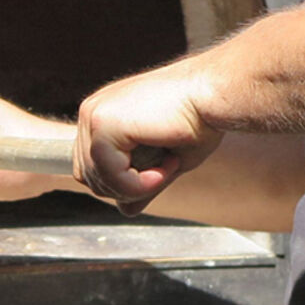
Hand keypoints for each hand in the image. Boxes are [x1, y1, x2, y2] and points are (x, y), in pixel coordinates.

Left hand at [75, 59, 222, 215]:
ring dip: (138, 186)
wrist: (214, 94)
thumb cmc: (198, 119)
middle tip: (165, 169)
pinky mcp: (103, 123)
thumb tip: (125, 210)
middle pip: (89, 177)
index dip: (122, 182)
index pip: (90, 167)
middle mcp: (93, 112)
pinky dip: (139, 183)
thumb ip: (139, 182)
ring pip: (98, 180)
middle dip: (128, 187)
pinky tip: (166, 165)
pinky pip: (109, 175)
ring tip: (168, 165)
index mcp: (103, 115)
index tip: (159, 169)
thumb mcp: (163, 160)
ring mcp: (94, 116)